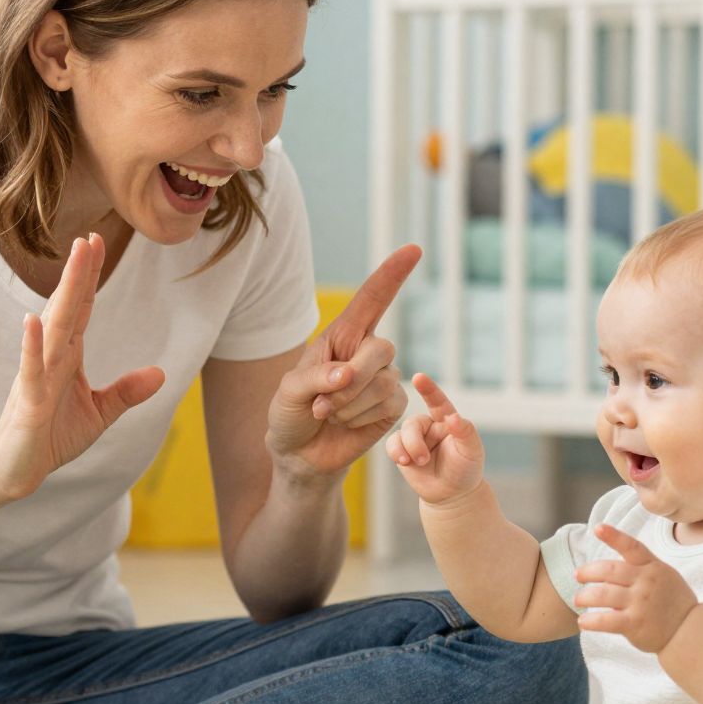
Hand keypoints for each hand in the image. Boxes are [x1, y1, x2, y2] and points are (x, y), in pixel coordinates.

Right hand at [0, 233, 165, 501]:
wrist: (12, 471)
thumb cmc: (49, 438)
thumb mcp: (98, 414)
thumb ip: (125, 392)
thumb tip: (160, 373)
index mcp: (66, 357)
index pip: (82, 310)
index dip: (89, 277)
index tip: (96, 242)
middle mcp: (50, 359)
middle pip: (69, 309)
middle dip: (80, 273)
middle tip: (89, 237)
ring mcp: (37, 378)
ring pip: (54, 329)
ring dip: (65, 295)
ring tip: (73, 261)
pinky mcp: (28, 404)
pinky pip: (31, 371)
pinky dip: (32, 347)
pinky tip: (33, 321)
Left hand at [265, 244, 420, 480]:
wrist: (301, 453)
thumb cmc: (291, 415)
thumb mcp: (289, 392)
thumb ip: (314, 378)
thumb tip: (347, 373)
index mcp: (342, 336)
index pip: (372, 300)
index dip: (392, 275)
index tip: (413, 249)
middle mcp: (367, 351)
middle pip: (381, 348)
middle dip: (351, 380)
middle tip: (322, 402)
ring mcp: (384, 377)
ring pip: (381, 382)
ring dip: (347, 404)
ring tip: (328, 414)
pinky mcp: (393, 405)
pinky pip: (387, 404)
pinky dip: (359, 417)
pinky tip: (345, 423)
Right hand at [385, 372, 484, 505]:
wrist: (452, 494)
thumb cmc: (465, 469)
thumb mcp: (472, 450)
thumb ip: (466, 431)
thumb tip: (453, 417)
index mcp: (447, 420)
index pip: (438, 402)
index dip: (429, 390)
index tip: (419, 377)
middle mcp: (429, 426)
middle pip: (413, 422)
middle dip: (415, 440)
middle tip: (423, 459)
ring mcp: (414, 439)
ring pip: (401, 433)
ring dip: (407, 448)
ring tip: (416, 463)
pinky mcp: (402, 451)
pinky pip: (392, 445)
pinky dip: (396, 452)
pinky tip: (404, 462)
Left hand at [574, 524, 698, 652]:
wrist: (689, 630)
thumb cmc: (672, 601)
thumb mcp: (664, 575)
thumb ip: (641, 567)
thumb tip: (608, 566)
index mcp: (652, 566)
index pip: (632, 547)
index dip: (614, 536)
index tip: (598, 528)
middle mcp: (646, 581)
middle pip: (608, 570)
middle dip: (588, 572)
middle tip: (578, 576)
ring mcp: (640, 602)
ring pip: (602, 594)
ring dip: (584, 596)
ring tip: (578, 600)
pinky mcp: (634, 624)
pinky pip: (606, 620)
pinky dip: (590, 621)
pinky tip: (583, 622)